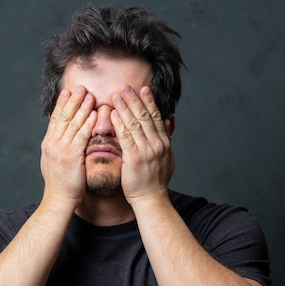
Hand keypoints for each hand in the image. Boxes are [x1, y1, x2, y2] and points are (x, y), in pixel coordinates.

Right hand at [40, 86, 95, 206]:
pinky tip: (93, 116)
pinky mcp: (71, 157)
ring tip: (89, 95)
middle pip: (63, 117)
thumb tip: (59, 134)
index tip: (68, 91)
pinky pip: (80, 137)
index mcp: (48, 143)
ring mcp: (60, 150)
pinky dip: (87, 125)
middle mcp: (52, 144)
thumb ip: (57, 145)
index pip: (55, 119)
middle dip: (72, 101)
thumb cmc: (60, 183)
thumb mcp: (54, 160)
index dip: (62, 104)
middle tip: (80, 87)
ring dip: (81, 108)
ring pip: (72, 124)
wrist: (58, 200)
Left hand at [110, 86, 174, 202]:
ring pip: (135, 124)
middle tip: (127, 87)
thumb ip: (167, 137)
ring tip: (117, 95)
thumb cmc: (155, 180)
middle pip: (146, 117)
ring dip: (125, 108)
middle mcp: (157, 145)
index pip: (157, 117)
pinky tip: (113, 114)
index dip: (150, 102)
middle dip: (136, 100)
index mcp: (164, 143)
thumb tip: (171, 119)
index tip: (144, 89)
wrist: (151, 199)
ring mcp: (147, 151)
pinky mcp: (135, 158)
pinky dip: (120, 124)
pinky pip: (126, 137)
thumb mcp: (167, 157)